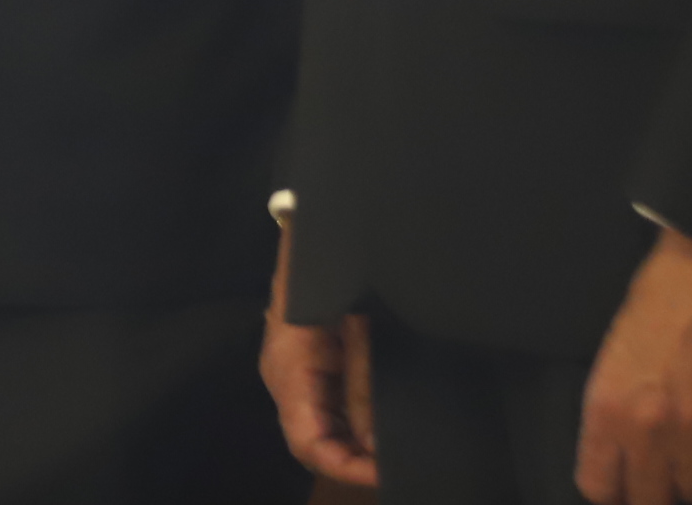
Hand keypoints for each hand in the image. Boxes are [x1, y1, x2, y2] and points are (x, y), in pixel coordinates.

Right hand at [258, 219, 377, 484]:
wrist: (318, 217)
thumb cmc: (329, 264)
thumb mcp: (352, 322)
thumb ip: (361, 380)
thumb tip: (373, 440)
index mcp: (287, 367)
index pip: (307, 440)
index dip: (344, 466)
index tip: (385, 474)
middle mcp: (289, 376)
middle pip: (317, 438)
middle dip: (357, 457)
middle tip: (404, 464)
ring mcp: (302, 368)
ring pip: (328, 423)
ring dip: (361, 439)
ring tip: (402, 447)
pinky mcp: (319, 357)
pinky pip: (336, 400)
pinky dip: (360, 416)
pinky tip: (389, 420)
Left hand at [578, 228, 691, 501]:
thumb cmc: (658, 300)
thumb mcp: (613, 356)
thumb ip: (615, 416)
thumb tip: (620, 463)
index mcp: (610, 407)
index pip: (600, 487)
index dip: (613, 485)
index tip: (623, 477)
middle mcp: (654, 427)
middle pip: (652, 499)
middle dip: (656, 486)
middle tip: (665, 464)